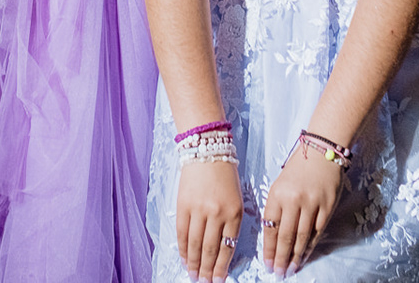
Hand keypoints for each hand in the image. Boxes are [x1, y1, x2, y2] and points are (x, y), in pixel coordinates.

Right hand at [176, 159, 243, 282]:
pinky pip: (181, 233)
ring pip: (194, 244)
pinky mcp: (183, 205)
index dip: (222, 267)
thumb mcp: (237, 197)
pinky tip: (183, 259)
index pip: (227, 247)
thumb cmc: (225, 173)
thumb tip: (222, 249)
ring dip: (193, 263)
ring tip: (193, 276)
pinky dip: (182, 249)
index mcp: (234, 212)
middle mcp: (217, 213)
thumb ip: (231, 222)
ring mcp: (198, 210)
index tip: (218, 280)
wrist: (206, 149)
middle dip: (207, 270)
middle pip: (210, 249)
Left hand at [261, 142, 340, 274]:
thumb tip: (273, 236)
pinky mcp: (327, 206)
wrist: (322, 150)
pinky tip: (305, 255)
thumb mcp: (280, 185)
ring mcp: (312, 203)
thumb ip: (277, 208)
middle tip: (278, 272)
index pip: (270, 227)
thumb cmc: (298, 168)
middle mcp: (293, 200)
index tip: (266, 263)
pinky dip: (310, 246)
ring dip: (295, 256)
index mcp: (277, 193)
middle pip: (286, 236)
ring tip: (290, 268)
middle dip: (280, 257)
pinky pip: (317, 231)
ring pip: (302, 237)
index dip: (268, 248)